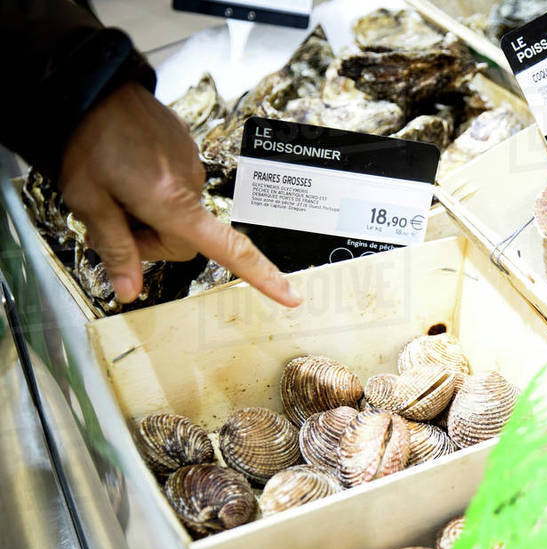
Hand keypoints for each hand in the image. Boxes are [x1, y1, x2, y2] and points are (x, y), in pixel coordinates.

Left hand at [58, 82, 299, 306]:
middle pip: (186, 238)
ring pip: (179, 211)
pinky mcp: (186, 148)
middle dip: (153, 240)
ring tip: (115, 189)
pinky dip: (152, 188)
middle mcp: (191, 186)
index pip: (229, 249)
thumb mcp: (88, 201)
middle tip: (110, 225)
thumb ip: (115, 248)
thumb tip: (129, 291)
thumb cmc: (86, 141)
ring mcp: (192, 164)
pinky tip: (126, 168)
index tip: (291, 297)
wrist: (91, 85)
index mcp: (173, 204)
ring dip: (151, 212)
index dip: (262, 276)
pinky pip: (176, 184)